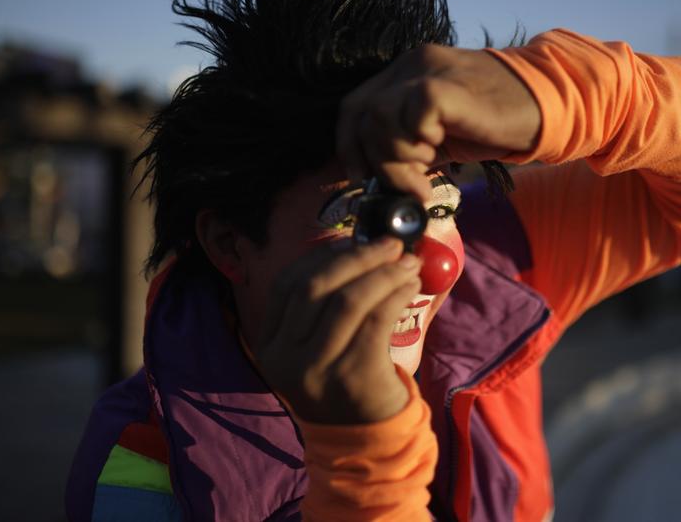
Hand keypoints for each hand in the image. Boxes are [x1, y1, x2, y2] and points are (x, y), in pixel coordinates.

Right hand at [253, 237, 420, 423]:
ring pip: (348, 300)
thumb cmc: (347, 379)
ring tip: (408, 265)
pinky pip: (376, 321)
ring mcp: (316, 371)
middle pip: (315, 286)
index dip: (321, 256)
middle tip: (390, 244)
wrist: (364, 441)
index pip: (287, 284)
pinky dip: (395, 295)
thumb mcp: (320, 345)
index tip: (353, 240)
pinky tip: (410, 287)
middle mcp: (285, 358)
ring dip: (383, 274)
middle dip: (357, 257)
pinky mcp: (352, 378)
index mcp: (271, 345)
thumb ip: (328, 302)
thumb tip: (365, 245)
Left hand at [337, 45, 540, 200]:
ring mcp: (428, 71)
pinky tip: (439, 154)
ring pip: (380, 117)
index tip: (363, 179)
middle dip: (377, 162)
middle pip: (362, 115)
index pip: (354, 106)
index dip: (350, 147)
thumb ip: (408, 147)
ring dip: (398, 158)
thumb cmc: (495, 123)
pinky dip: (418, 143)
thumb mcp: (441, 135)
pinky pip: (412, 116)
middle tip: (411, 186)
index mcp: (406, 73)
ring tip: (427, 173)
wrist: (547, 106)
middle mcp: (412, 65)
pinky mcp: (447, 87)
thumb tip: (377, 180)